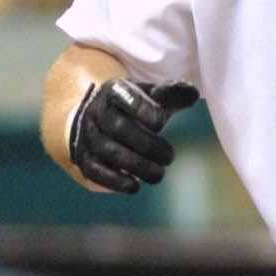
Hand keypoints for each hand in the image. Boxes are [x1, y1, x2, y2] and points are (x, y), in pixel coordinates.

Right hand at [67, 79, 198, 193]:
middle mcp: (96, 111)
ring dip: (136, 166)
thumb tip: (192, 93)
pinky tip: (135, 186)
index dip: (142, 108)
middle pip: (118, 128)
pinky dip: (115, 181)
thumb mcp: (152, 96)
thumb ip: (172, 93)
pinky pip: (94, 171)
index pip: (124, 95)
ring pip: (108, 151)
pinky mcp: (83, 157)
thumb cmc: (135, 108)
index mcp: (114, 90)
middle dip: (147, 145)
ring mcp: (87, 135)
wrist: (100, 120)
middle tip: (169, 157)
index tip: (161, 121)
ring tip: (159, 174)